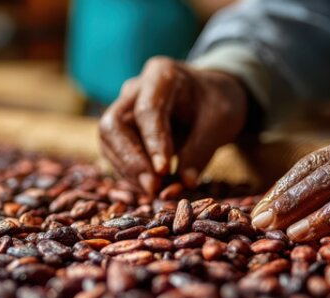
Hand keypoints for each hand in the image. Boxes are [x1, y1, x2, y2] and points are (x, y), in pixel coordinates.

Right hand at [100, 56, 247, 193]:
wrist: (209, 97)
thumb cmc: (216, 103)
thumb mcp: (221, 122)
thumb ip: (201, 150)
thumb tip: (184, 183)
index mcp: (161, 75)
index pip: (147, 110)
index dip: (153, 143)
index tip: (162, 172)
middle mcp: (135, 90)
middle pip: (113, 124)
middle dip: (130, 160)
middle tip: (153, 188)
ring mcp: (124, 109)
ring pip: (108, 142)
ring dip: (129, 172)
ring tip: (156, 191)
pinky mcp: (122, 130)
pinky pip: (115, 154)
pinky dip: (130, 174)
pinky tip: (152, 187)